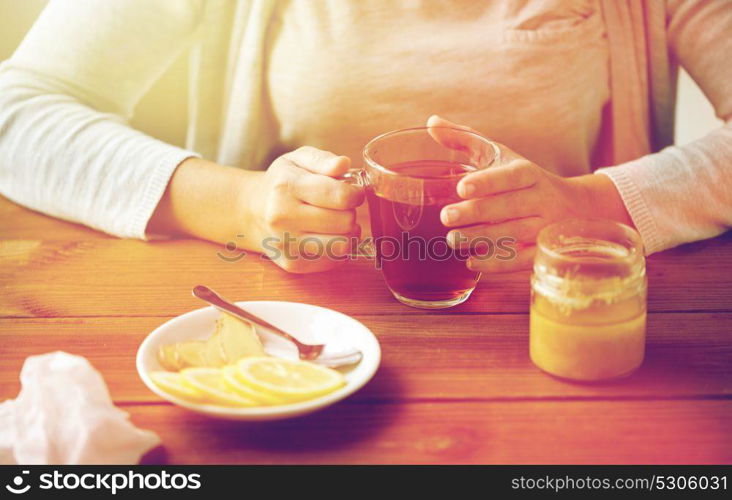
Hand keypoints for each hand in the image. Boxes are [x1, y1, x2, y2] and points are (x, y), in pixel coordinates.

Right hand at [246, 146, 363, 272]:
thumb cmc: (281, 183)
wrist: (251, 211)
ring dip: (347, 233)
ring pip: (343, 245)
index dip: (356, 195)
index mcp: (286, 187)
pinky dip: (338, 250)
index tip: (353, 193)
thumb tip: (343, 164)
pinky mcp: (292, 263)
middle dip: (350, 213)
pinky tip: (327, 236)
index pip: (341, 197)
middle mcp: (282, 218)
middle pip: (345, 222)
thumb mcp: (297, 160)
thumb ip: (323, 160)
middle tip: (340, 208)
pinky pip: (334, 262)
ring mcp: (286, 244)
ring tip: (337, 222)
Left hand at [427, 115, 632, 272]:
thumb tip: (432, 123)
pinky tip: (472, 262)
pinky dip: (496, 264)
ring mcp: (545, 228)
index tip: (461, 187)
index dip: (488, 182)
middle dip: (475, 213)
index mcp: (529, 174)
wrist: (577, 207)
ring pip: (513, 234)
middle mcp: (541, 200)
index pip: (511, 176)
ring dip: (481, 239)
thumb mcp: (502, 156)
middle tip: (446, 217)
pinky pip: (520, 260)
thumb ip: (467, 140)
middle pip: (509, 207)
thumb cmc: (527, 179)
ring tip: (452, 240)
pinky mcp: (543, 251)